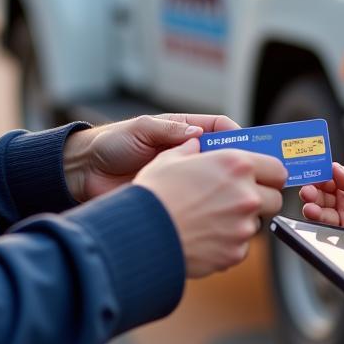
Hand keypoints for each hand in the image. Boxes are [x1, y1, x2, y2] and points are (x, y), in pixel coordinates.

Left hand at [64, 113, 239, 201]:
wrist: (86, 173)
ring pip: (218, 184)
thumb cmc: (112, 144)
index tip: (253, 149)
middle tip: (257, 177)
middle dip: (244, 167)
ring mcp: (185, 180)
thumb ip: (168, 130)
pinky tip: (219, 213)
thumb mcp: (140, 130)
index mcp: (184, 131)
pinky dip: (212, 208)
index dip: (241, 138)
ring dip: (231, 190)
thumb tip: (197, 134)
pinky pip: (201, 204)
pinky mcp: (176, 199)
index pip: (222, 131)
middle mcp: (189, 155)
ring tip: (242, 197)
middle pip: (227, 159)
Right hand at [134, 138, 286, 277]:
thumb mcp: (169, 159)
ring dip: (240, 222)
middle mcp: (246, 194)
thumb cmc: (154, 195)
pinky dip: (227, 243)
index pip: (277, 168)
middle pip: (275, 199)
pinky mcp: (235, 253)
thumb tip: (195, 144)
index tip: (262, 178)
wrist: (142, 235)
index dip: (270, 174)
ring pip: (255, 224)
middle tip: (238, 200)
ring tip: (210, 220)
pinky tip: (203, 237)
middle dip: (260, 199)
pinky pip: (240, 247)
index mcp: (236, 164)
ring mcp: (243, 226)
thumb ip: (191, 150)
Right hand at [298, 163, 343, 265]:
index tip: (309, 173)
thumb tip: (334, 169)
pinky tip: (322, 220)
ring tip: (312, 206)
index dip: (317, 175)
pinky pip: (336, 235)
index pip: (328, 178)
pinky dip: (325, 228)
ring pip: (324, 216)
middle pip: (321, 198)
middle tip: (308, 191)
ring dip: (314, 210)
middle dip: (311, 193)